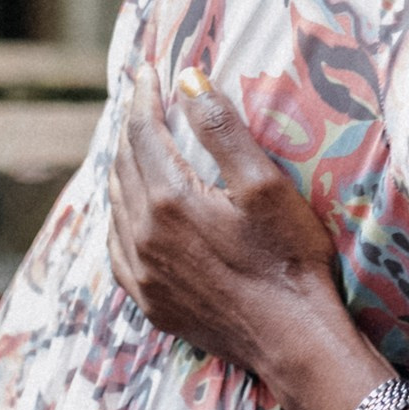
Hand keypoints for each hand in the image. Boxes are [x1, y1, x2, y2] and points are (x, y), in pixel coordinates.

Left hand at [108, 64, 391, 409]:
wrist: (293, 339)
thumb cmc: (289, 258)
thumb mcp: (265, 185)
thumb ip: (222, 130)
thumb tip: (187, 80)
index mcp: (169, 200)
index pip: (143, 133)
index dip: (143, 97)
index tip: (145, 70)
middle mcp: (142, 236)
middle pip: (123, 166)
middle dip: (130, 128)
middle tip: (138, 101)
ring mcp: (140, 272)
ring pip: (115, 206)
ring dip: (122, 169)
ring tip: (134, 146)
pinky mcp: (148, 300)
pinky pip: (116, 247)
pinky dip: (120, 216)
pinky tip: (131, 210)